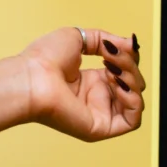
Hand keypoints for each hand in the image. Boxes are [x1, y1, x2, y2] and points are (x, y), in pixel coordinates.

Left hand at [21, 26, 145, 142]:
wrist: (32, 78)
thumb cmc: (44, 59)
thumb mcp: (78, 38)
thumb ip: (106, 39)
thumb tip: (131, 44)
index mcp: (89, 81)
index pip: (122, 72)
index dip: (127, 58)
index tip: (121, 45)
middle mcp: (95, 98)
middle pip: (131, 85)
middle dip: (129, 66)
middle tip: (112, 56)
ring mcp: (99, 114)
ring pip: (134, 101)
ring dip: (133, 81)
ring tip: (115, 70)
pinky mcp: (100, 128)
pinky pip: (132, 121)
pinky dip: (134, 100)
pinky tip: (120, 85)